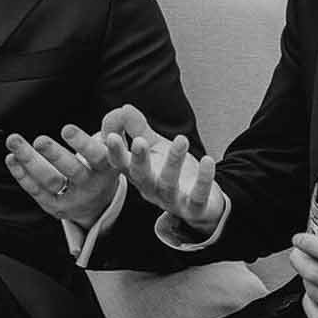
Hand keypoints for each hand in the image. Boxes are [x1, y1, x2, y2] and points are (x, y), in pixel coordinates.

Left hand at [5, 124, 119, 228]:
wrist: (98, 202)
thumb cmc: (102, 164)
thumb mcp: (113, 148)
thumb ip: (115, 128)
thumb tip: (121, 111)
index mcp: (107, 168)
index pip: (97, 156)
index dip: (83, 144)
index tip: (66, 129)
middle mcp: (91, 185)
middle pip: (72, 171)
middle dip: (54, 155)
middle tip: (39, 140)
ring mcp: (73, 199)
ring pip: (50, 180)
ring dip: (30, 161)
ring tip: (14, 141)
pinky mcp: (56, 207)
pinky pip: (37, 191)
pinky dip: (22, 175)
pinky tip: (12, 158)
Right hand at [101, 106, 223, 236]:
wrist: (202, 203)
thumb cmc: (174, 172)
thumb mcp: (156, 148)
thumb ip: (139, 130)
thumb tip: (124, 108)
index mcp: (139, 175)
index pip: (122, 164)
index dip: (116, 152)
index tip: (110, 136)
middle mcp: (152, 190)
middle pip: (141, 177)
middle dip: (139, 159)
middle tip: (139, 141)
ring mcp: (173, 201)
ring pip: (169, 184)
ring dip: (173, 162)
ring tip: (181, 139)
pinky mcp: (195, 209)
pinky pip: (198, 196)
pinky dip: (203, 180)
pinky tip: (207, 161)